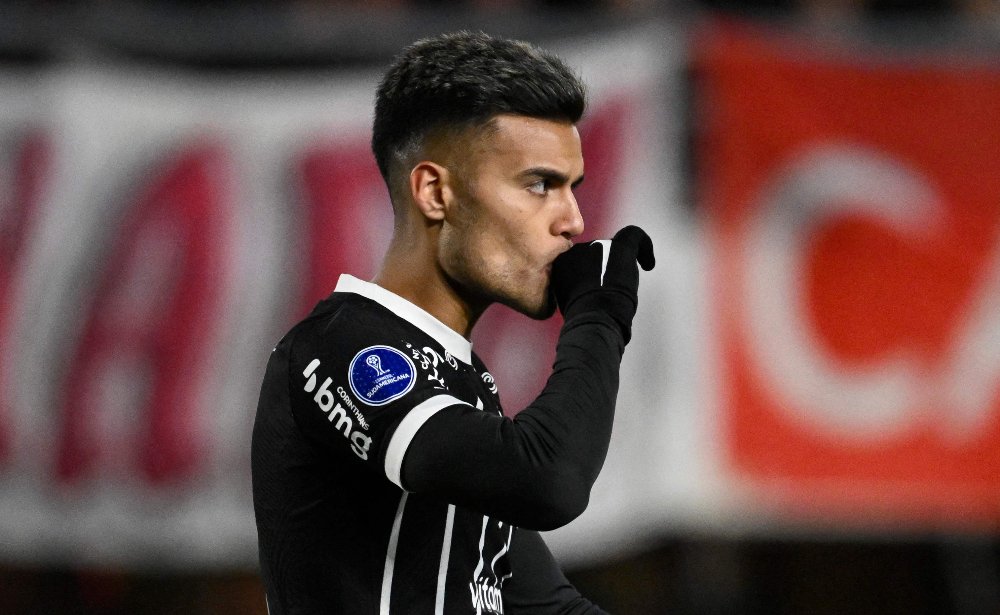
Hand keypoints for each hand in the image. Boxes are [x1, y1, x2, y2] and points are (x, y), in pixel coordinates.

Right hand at [550, 225, 654, 342]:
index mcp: (561, 262)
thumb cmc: (582, 318)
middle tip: (610, 293)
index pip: (578, 260)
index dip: (589, 271)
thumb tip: (590, 287)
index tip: (593, 285)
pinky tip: (649, 264)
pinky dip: (645, 247)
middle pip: (596, 253)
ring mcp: (598, 246)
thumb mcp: (568, 300)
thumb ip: (577, 285)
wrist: (592, 317)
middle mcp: (577, 249)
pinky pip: (634, 235)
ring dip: (619, 267)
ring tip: (623, 290)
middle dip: (605, 269)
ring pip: (613, 250)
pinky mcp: (620, 246)